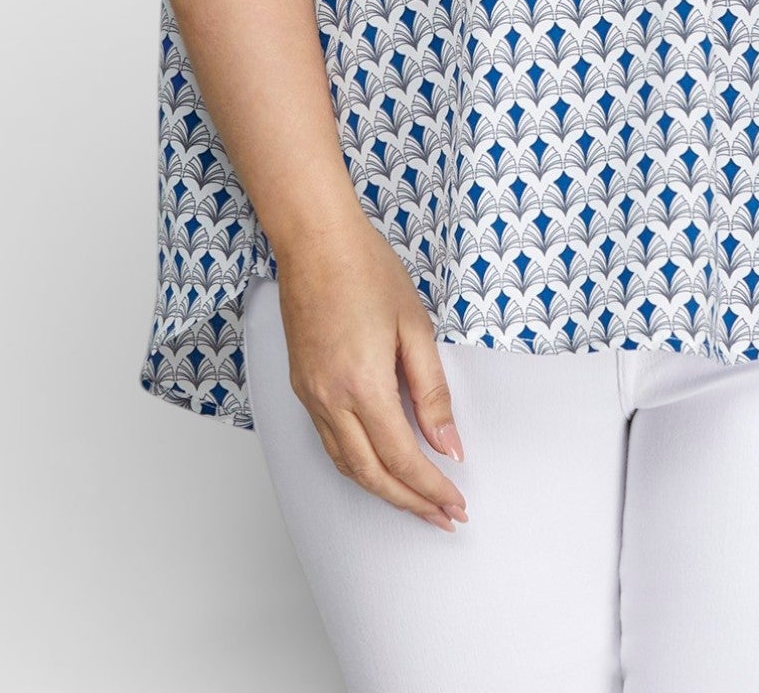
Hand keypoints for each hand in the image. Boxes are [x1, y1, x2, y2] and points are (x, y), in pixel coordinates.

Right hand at [272, 218, 471, 534]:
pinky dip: (358, 465)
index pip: (403, 459)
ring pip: (346, 465)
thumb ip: (432, 391)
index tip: (457, 505)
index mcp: (363, 386)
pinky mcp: (301, 387)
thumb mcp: (415, 327)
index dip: (432, 489)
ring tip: (418, 502)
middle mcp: (330, 400)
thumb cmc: (368, 272)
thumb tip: (449, 445)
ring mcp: (310, 396)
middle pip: (372, 475)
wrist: (315, 241)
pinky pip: (329, 443)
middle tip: (444, 518)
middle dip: (410, 503)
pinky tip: (380, 467)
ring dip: (384, 490)